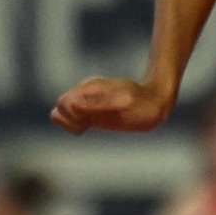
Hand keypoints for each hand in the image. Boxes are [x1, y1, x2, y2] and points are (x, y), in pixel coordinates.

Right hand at [51, 78, 174, 134]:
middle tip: (89, 124)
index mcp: (91, 88)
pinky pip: (71, 119)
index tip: (88, 121)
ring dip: (71, 123)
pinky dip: (75, 125)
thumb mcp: (125, 103)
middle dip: (71, 119)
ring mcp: (87, 101)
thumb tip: (74, 104)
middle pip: (60, 107)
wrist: (155, 101)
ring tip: (88, 125)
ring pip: (61, 112)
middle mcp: (86, 93)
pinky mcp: (90, 111)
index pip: (64, 103)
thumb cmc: (143, 103)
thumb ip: (99, 104)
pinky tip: (90, 126)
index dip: (72, 115)